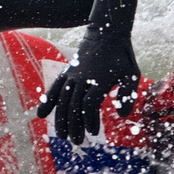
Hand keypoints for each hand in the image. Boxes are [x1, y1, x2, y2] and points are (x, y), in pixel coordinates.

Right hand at [35, 29, 139, 144]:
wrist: (106, 31)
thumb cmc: (122, 55)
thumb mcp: (131, 74)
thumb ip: (127, 96)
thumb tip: (122, 116)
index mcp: (99, 80)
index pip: (89, 105)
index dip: (90, 120)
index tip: (94, 132)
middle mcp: (82, 78)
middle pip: (73, 106)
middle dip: (74, 126)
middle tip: (78, 142)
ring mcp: (72, 74)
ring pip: (62, 100)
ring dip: (61, 119)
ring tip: (62, 135)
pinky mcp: (67, 72)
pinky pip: (54, 88)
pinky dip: (47, 102)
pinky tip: (41, 115)